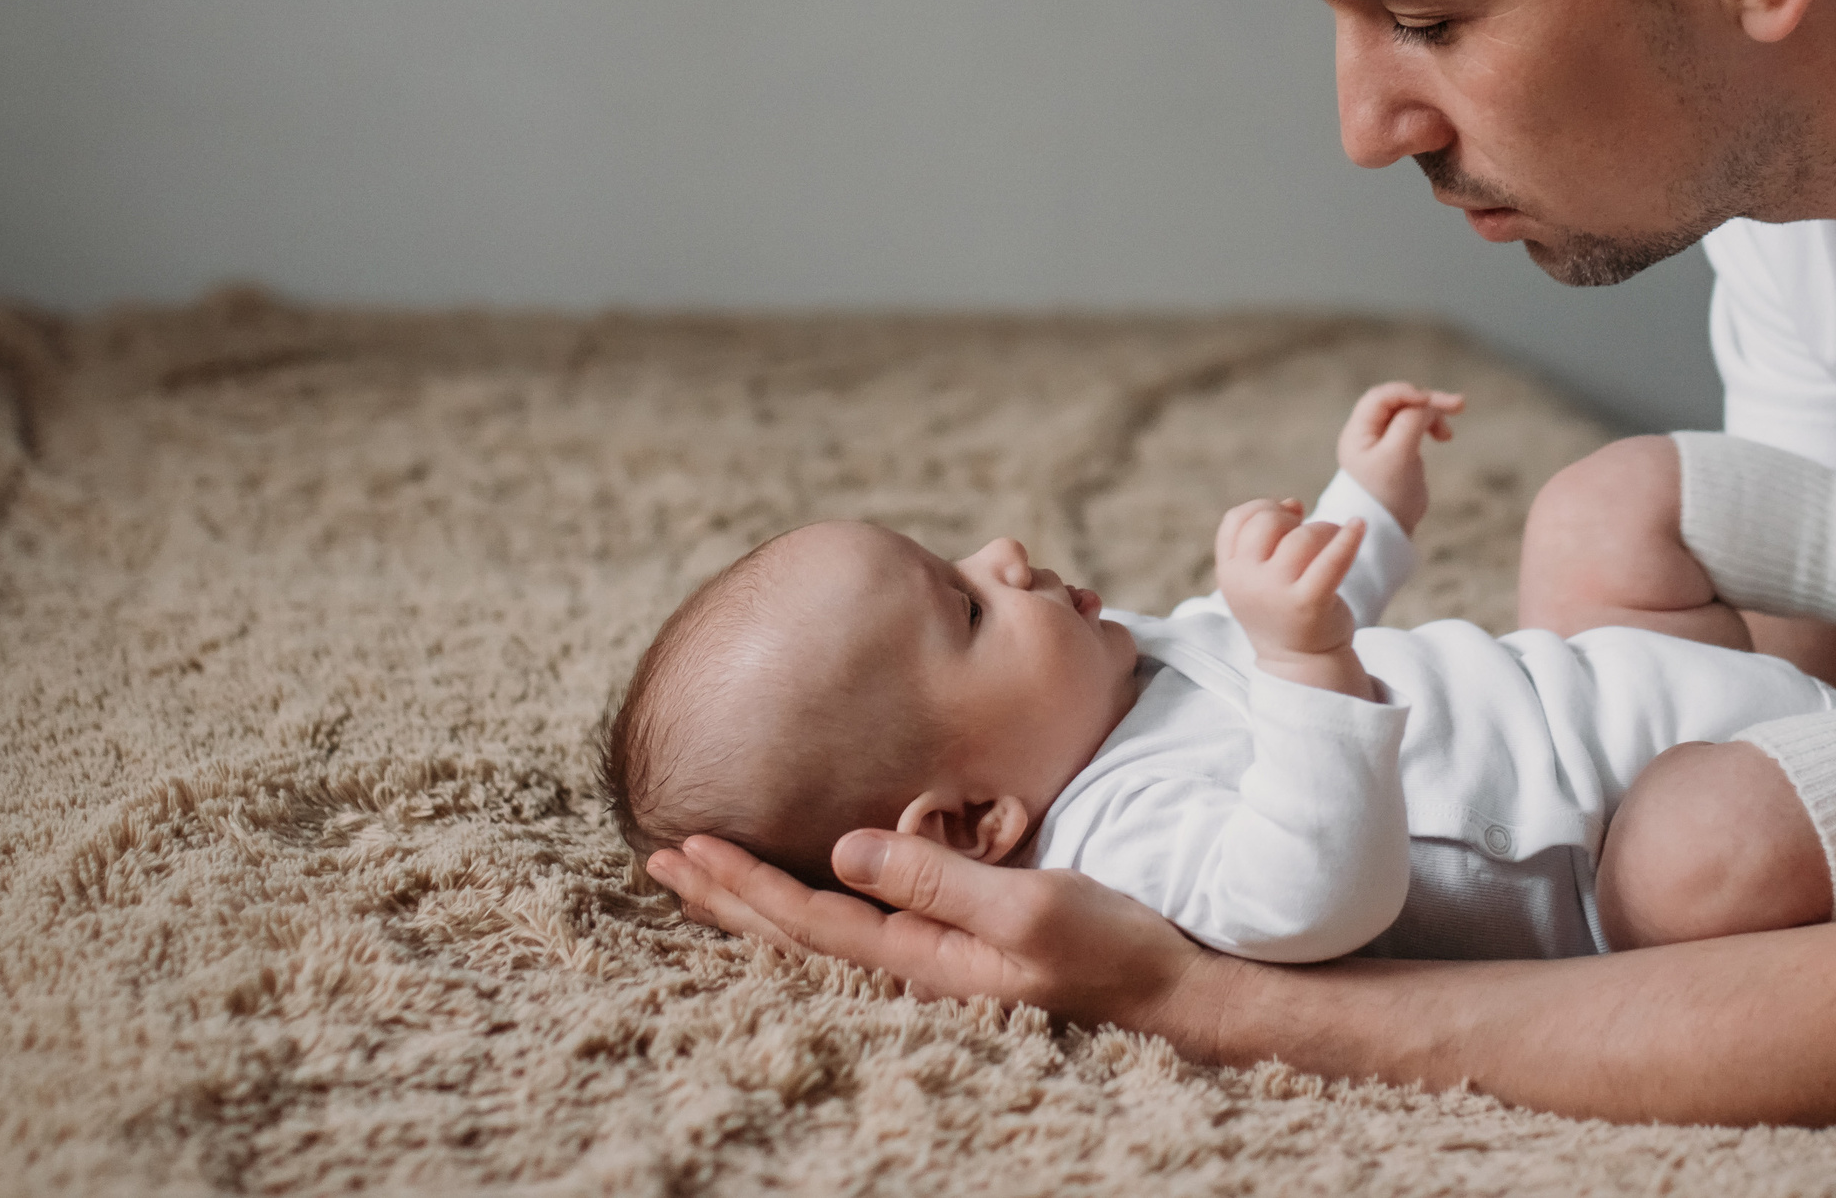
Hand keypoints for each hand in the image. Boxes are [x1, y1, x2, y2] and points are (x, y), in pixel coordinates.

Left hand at [646, 832, 1216, 1035]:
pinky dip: (813, 899)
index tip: (686, 847)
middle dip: (726, 895)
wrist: (1175, 988)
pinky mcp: (961, 944)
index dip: (744, 885)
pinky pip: (864, 923)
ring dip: (757, 900)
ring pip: (823, 929)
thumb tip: (843, 849)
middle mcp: (916, 964)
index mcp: (922, 959)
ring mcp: (937, 959)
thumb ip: (938, 879)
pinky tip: (806, 883)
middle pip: (797, 932)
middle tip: (660, 858)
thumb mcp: (1031, 903)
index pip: (808, 920)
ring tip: (705, 873)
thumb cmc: (1113, 945)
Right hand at [1214, 497, 1375, 697]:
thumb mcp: (1257, 576)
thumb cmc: (1282, 609)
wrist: (1301, 663)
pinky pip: (1331, 560)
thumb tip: (1292, 503)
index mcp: (1229, 573)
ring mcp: (1276, 593)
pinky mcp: (1310, 603)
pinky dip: (1348, 539)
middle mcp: (1246, 582)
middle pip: (1269, 522)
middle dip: (1294, 520)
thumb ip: (1264, 539)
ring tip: (1335, 542)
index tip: (1287, 520)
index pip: (1237, 519)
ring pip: (1303, 537)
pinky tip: (1358, 525)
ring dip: (1325, 531)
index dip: (1263, 509)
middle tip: (1311, 536)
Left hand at [1338, 381, 1462, 532]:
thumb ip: (1410, 422)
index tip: (1431, 402)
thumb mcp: (1399, 455)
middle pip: (1398, 401)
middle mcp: (1367, 433)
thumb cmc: (1388, 495)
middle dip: (1426, 401)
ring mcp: (1382, 442)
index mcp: (1358, 432)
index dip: (1407, 392)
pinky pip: (1414, 426)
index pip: (1381, 397)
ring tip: (1448, 433)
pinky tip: (1444, 436)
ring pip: (1409, 412)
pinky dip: (1430, 425)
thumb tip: (1426, 404)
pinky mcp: (1398, 451)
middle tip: (1459, 405)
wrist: (1388, 532)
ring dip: (1432, 413)